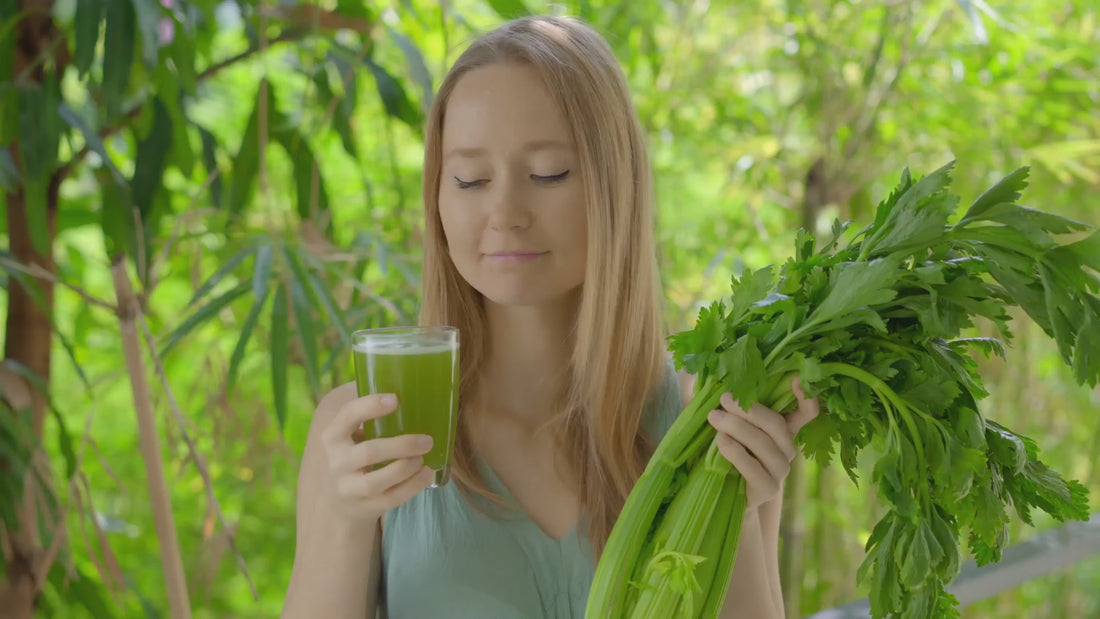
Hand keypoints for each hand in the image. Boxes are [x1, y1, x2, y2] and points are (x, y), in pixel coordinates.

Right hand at [320, 393, 435, 520]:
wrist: (339, 502)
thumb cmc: (355, 454)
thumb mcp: (352, 434)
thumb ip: (369, 412)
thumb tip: (404, 375)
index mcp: (333, 436)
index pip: (347, 416)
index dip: (370, 406)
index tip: (396, 399)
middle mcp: (337, 463)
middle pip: (368, 452)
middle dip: (401, 445)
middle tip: (427, 439)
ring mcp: (348, 488)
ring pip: (377, 480)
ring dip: (406, 467)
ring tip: (425, 458)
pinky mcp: (364, 508)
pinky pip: (390, 499)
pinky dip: (412, 487)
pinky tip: (427, 474)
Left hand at [707, 376, 819, 509]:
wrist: (724, 493)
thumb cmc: (726, 450)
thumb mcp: (727, 423)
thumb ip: (726, 403)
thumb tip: (706, 378)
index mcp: (783, 428)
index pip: (806, 412)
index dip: (806, 397)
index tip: (795, 378)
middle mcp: (787, 448)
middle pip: (776, 424)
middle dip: (749, 409)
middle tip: (724, 398)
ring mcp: (780, 470)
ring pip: (764, 444)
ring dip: (738, 427)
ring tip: (714, 417)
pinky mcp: (768, 489)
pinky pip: (755, 469)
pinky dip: (736, 453)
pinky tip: (721, 442)